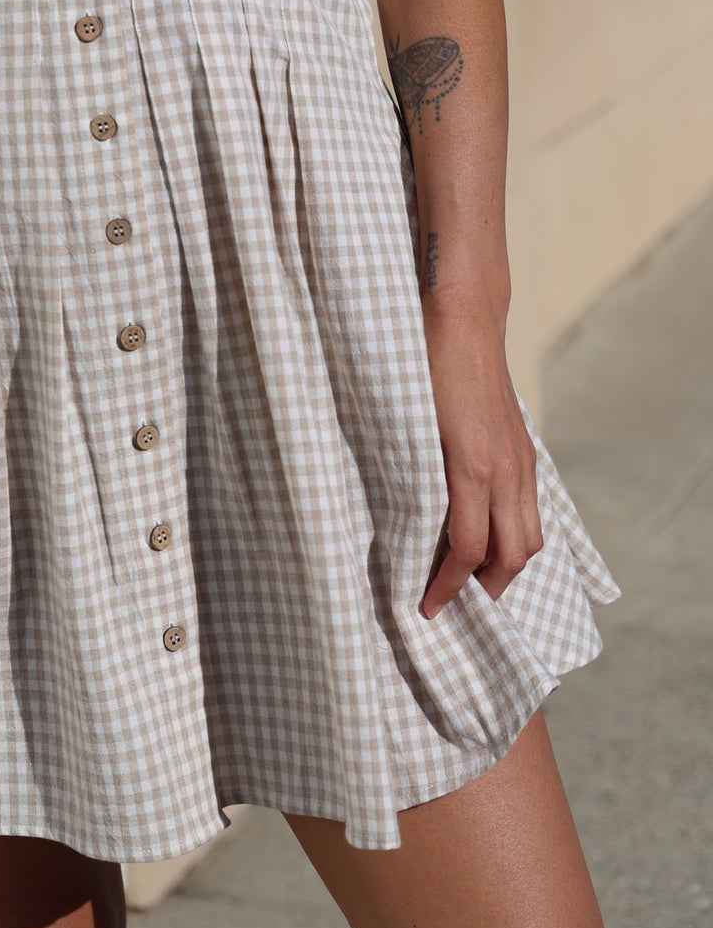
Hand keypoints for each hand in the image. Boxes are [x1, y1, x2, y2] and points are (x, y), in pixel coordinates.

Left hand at [419, 301, 542, 619]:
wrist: (462, 319)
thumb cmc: (422, 366)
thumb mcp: (405, 424)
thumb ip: (409, 475)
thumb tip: (397, 523)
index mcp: (470, 467)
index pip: (468, 550)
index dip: (447, 586)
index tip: (425, 608)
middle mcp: (505, 468)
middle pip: (511, 556)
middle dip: (484, 591)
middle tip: (451, 605)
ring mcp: (521, 458)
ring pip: (530, 536)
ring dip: (506, 568)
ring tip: (473, 581)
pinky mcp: (525, 448)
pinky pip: (531, 508)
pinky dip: (516, 535)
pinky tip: (491, 536)